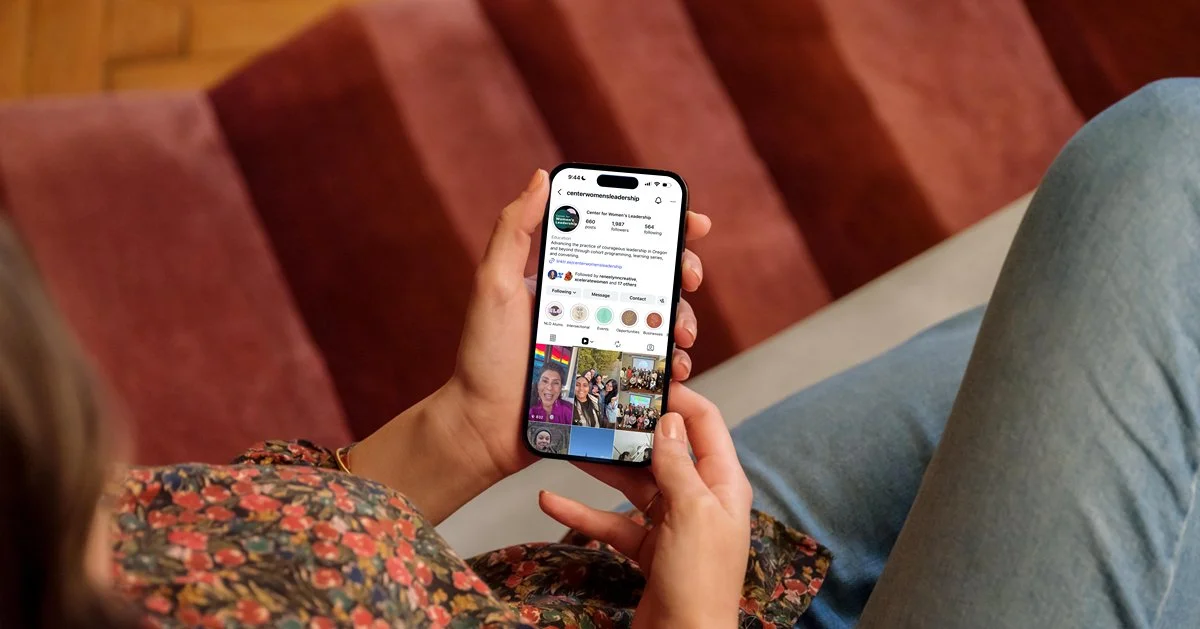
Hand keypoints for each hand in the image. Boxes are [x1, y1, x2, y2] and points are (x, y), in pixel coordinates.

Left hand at [349, 170, 711, 522]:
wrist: (484, 426)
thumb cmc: (483, 356)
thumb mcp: (494, 285)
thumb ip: (514, 231)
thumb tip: (541, 177)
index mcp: (570, 274)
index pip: (623, 239)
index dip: (664, 226)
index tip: (692, 223)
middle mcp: (594, 303)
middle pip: (655, 276)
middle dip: (683, 271)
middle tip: (687, 278)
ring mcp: (607, 340)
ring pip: (662, 319)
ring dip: (684, 318)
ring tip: (681, 332)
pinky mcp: (614, 376)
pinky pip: (653, 362)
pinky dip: (673, 361)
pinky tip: (675, 367)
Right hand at [540, 384, 752, 627]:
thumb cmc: (699, 580)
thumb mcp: (691, 513)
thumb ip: (678, 465)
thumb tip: (667, 419)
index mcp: (723, 483)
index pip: (705, 424)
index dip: (678, 399)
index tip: (642, 378)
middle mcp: (699, 499)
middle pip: (663, 451)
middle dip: (630, 431)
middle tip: (596, 406)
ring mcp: (672, 525)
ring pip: (633, 484)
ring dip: (601, 468)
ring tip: (569, 445)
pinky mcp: (647, 550)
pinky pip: (612, 522)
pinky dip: (583, 512)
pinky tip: (550, 498)